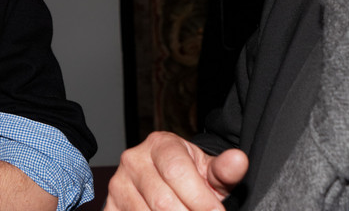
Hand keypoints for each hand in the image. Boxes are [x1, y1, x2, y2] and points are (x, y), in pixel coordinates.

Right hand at [106, 132, 247, 210]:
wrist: (161, 179)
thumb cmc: (188, 175)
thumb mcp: (208, 170)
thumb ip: (224, 170)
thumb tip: (239, 160)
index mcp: (160, 144)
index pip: (177, 172)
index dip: (200, 199)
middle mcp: (134, 159)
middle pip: (162, 201)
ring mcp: (118, 184)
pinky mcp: (110, 206)